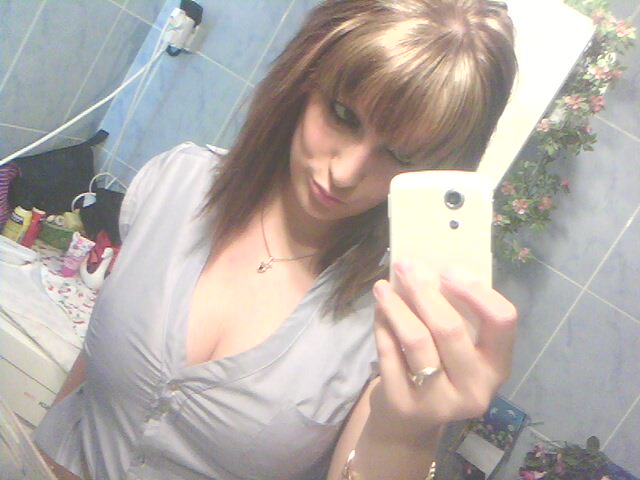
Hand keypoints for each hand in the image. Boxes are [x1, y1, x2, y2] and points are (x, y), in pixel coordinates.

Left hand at [368, 261, 517, 441]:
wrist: (410, 422)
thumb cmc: (440, 370)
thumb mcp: (459, 349)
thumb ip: (455, 314)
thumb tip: (426, 269)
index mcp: (497, 366)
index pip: (501, 320)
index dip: (475, 290)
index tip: (447, 270)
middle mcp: (475, 388)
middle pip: (450, 327)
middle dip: (423, 290)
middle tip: (405, 267)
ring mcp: (440, 401)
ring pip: (416, 338)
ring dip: (396, 305)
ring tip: (382, 286)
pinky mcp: (405, 403)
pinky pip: (390, 352)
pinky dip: (382, 326)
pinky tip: (379, 310)